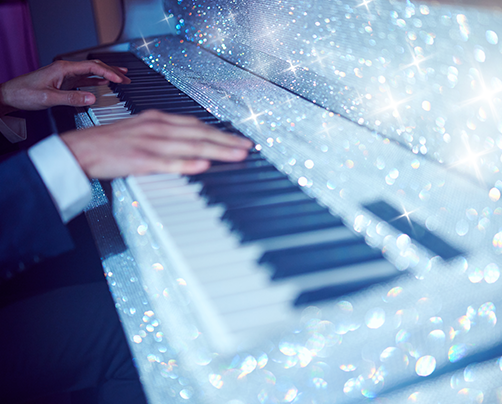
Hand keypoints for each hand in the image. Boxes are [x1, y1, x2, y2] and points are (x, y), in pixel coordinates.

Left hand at [0, 60, 130, 115]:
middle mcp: (66, 69)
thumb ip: (72, 98)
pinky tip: (105, 84)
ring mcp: (66, 75)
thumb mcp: (49, 98)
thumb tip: (92, 98)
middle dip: (113, 72)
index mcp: (63, 68)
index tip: (120, 80)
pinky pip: (85, 79)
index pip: (92, 67)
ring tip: (121, 79)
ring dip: (107, 75)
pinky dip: (97, 81)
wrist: (10, 95)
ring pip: (91, 72)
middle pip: (95, 67)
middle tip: (127, 79)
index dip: (108, 73)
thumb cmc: (24, 94)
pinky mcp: (64, 82)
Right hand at [61, 110, 253, 177]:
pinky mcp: (140, 159)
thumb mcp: (142, 129)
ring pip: (190, 146)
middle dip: (226, 141)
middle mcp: (158, 128)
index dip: (219, 132)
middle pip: (199, 134)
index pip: (196, 125)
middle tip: (247, 147)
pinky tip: (202, 166)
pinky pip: (167, 162)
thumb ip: (166, 134)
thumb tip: (190, 144)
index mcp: (158, 120)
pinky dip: (186, 164)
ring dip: (216, 151)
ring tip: (236, 155)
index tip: (237, 139)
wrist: (82, 148)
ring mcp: (150, 143)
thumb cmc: (112, 141)